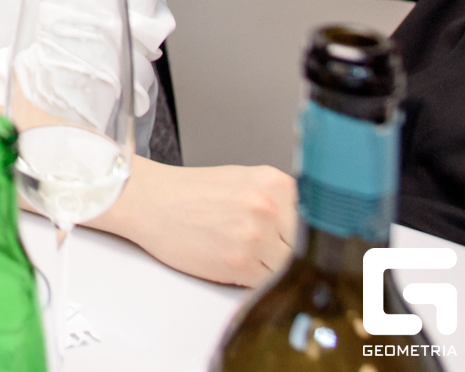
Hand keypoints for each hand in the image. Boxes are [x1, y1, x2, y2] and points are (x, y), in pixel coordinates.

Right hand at [90, 155, 295, 285]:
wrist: (148, 201)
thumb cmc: (189, 193)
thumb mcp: (244, 182)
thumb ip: (280, 202)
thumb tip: (307, 228)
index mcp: (275, 182)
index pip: (315, 220)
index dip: (304, 235)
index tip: (299, 241)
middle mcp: (269, 206)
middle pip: (306, 246)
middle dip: (288, 251)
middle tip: (265, 246)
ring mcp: (256, 235)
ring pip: (288, 267)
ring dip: (271, 267)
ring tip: (242, 250)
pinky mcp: (241, 262)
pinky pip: (266, 282)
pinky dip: (254, 278)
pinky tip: (233, 260)